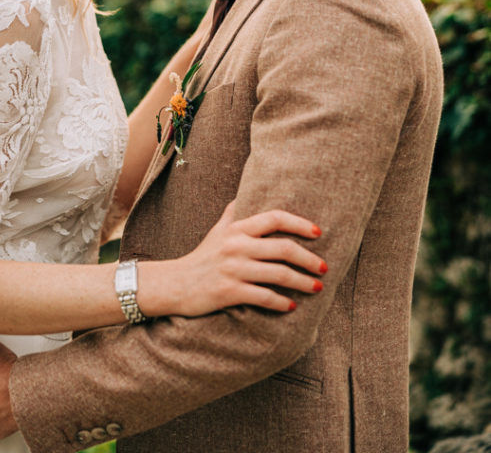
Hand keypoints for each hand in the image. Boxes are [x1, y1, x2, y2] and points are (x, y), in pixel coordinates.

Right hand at [175, 203, 327, 315]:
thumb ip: (234, 213)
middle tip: (324, 268)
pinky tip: (291, 306)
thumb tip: (246, 193)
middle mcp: (236, 246)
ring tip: (316, 287)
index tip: (318, 233)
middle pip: (283, 248)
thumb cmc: (202, 257)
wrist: (175, 284)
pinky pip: (264, 297)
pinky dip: (282, 302)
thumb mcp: (217, 230)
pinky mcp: (230, 292)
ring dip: (302, 282)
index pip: (274, 218)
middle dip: (309, 259)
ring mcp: (234, 270)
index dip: (299, 223)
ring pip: (278, 274)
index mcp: (237, 228)